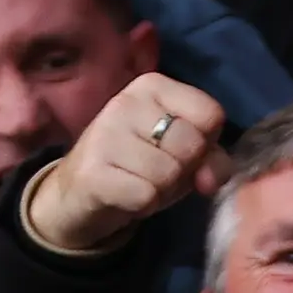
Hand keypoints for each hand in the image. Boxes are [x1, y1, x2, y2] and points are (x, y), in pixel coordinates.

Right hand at [21, 71, 227, 255]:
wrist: (79, 194)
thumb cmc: (139, 168)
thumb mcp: (183, 155)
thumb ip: (212, 158)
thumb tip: (208, 179)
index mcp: (152, 86)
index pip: (211, 113)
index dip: (207, 144)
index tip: (181, 151)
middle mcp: (125, 101)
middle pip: (191, 145)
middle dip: (183, 170)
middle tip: (156, 172)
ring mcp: (105, 134)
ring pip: (169, 173)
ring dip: (162, 190)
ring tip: (139, 183)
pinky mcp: (92, 172)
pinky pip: (147, 195)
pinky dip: (145, 205)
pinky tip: (126, 197)